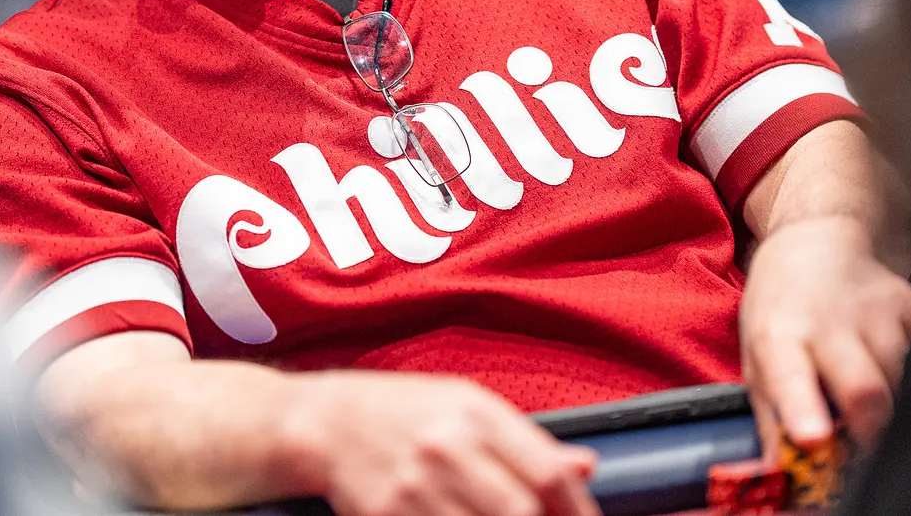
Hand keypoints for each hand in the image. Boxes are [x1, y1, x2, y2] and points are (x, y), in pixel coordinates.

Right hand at [285, 371, 600, 515]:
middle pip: (521, 512)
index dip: (579, 512)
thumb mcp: (465, 405)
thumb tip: (585, 467)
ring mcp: (415, 486)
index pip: (547, 474)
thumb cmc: (401, 410)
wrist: (325, 422)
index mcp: (475, 414)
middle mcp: (447, 447)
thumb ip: (524, 440)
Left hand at [740, 215, 910, 450]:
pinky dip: (909, 366)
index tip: (814, 438)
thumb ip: (771, 416)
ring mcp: (876, 312)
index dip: (805, 411)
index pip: (793, 377)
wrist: (812, 243)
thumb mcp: (755, 356)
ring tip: (858, 374)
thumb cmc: (779, 309)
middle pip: (867, 388)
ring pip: (901, 381)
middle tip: (861, 435)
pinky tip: (880, 347)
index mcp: (779, 336)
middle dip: (871, 426)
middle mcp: (828, 321)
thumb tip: (781, 470)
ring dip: (886, 395)